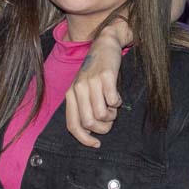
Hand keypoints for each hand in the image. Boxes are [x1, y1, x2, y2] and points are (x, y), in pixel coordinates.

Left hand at [66, 22, 127, 147]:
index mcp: (71, 94)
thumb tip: (91, 130)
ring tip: (113, 105)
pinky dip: (117, 103)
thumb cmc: (96, 71)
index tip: (96, 143)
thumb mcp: (85, 88)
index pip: (73, 125)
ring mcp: (91, 82)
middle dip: (103, 127)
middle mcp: (78, 89)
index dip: (84, 139)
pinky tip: (117, 96)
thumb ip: (84, 107)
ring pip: (101, 114)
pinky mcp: (106, 76)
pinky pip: (112, 100)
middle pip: (89, 123)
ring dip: (112, 114)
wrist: (105, 44)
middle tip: (110, 118)